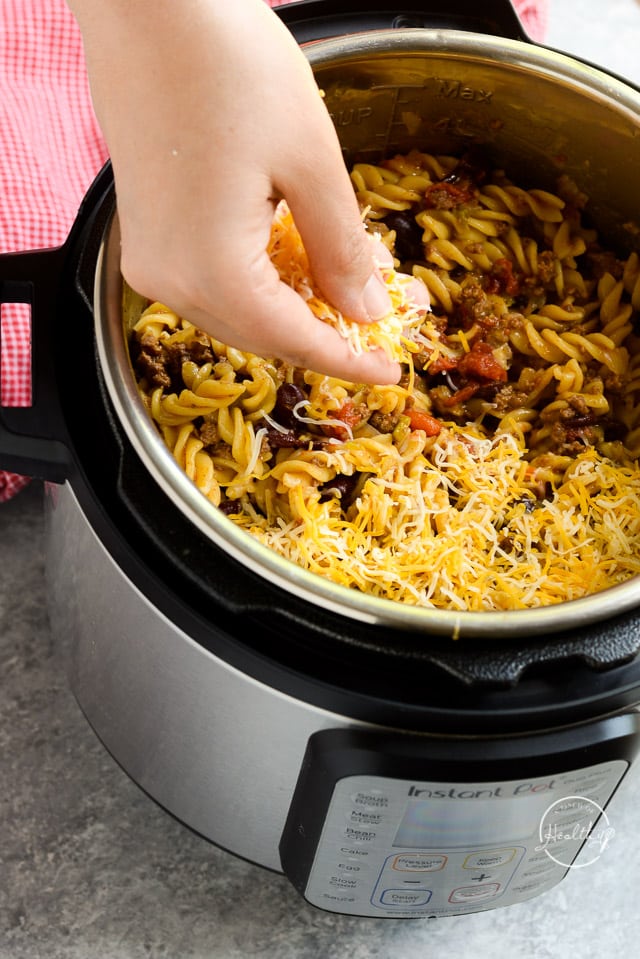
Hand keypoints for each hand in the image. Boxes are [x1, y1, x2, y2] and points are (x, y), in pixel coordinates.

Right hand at [69, 0, 411, 382]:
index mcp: (213, 271)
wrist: (147, 8)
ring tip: (340, 291)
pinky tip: (290, 264)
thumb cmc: (228, 65)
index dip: (350, 362)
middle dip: (323, 338)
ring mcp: (150, 260)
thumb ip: (340, 249)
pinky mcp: (144, 237)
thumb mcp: (311, 161)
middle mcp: (170, 280)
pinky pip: (209, 287)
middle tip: (375, 327)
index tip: (390, 373)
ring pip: (235, 317)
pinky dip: (256, 288)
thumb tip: (365, 310)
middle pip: (262, 338)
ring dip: (290, 314)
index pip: (296, 342)